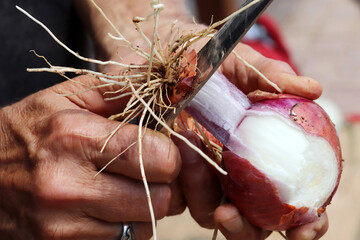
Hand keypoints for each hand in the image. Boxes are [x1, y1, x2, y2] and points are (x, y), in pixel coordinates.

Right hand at [0, 75, 184, 239]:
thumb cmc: (24, 133)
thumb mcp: (62, 99)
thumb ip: (114, 88)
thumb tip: (158, 80)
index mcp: (74, 138)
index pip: (157, 157)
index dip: (171, 155)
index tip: (162, 150)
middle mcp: (69, 186)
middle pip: (158, 198)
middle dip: (164, 184)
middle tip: (150, 171)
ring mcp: (63, 226)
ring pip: (146, 225)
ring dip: (146, 208)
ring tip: (126, 188)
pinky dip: (127, 226)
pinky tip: (110, 207)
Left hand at [178, 43, 326, 239]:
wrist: (170, 57)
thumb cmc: (210, 61)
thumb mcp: (241, 64)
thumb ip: (273, 77)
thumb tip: (314, 90)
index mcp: (265, 156)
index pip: (292, 200)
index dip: (305, 221)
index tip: (304, 226)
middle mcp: (237, 174)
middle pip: (252, 221)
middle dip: (245, 228)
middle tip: (229, 214)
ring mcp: (205, 176)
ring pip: (210, 212)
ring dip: (202, 192)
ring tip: (190, 144)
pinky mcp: (175, 174)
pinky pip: (178, 195)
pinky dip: (180, 180)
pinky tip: (179, 144)